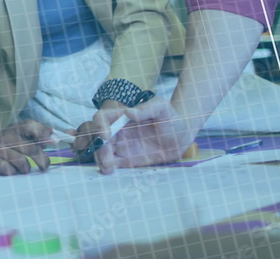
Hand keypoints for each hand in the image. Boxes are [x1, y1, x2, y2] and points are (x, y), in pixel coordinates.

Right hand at [0, 120, 51, 174]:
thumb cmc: (6, 141)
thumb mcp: (19, 133)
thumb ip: (36, 135)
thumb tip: (54, 137)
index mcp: (15, 128)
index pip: (30, 126)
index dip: (43, 132)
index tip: (54, 142)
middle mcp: (6, 136)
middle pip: (31, 149)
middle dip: (42, 160)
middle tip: (45, 167)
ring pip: (22, 162)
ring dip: (26, 169)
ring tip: (24, 169)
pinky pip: (9, 170)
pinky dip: (13, 172)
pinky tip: (11, 170)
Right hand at [74, 97, 192, 173]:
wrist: (182, 137)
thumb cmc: (172, 118)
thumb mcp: (162, 108)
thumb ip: (147, 108)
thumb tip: (129, 112)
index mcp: (121, 116)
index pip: (102, 118)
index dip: (99, 126)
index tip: (106, 137)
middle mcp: (117, 130)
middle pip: (97, 137)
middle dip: (98, 148)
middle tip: (106, 160)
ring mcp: (120, 145)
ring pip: (101, 150)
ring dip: (99, 158)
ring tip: (107, 168)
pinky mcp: (125, 159)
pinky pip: (110, 162)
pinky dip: (105, 166)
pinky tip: (108, 171)